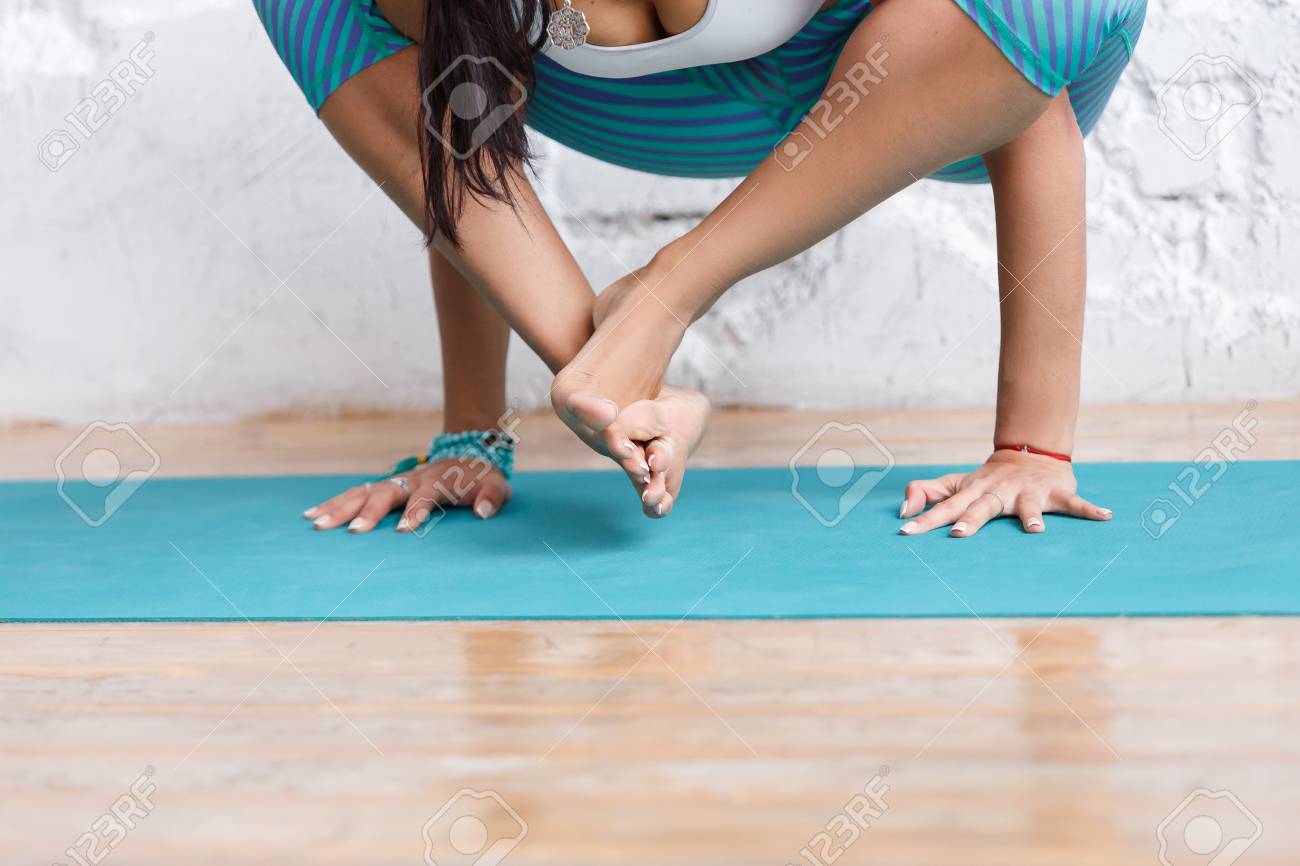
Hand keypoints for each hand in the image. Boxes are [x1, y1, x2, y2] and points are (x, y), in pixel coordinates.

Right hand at [303, 456, 509, 533]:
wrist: (469, 454)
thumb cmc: (482, 478)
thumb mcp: (496, 486)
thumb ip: (491, 498)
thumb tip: (482, 512)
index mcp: (438, 481)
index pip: (424, 497)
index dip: (415, 513)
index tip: (402, 531)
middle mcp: (411, 479)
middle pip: (385, 494)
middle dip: (368, 512)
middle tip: (351, 532)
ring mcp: (396, 482)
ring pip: (363, 492)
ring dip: (340, 507)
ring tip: (317, 523)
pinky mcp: (385, 487)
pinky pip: (356, 494)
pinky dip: (335, 503)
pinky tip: (313, 515)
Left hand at [897, 450, 1111, 536]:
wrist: (1029, 454)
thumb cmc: (986, 479)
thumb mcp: (955, 483)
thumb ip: (926, 492)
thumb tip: (901, 511)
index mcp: (972, 490)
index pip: (944, 506)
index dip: (925, 518)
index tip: (906, 531)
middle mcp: (997, 491)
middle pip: (980, 507)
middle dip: (969, 521)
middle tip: (957, 534)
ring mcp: (1027, 491)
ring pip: (1028, 506)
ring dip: (1031, 518)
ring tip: (1035, 532)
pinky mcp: (1055, 492)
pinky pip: (1074, 503)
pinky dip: (1090, 509)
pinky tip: (1105, 517)